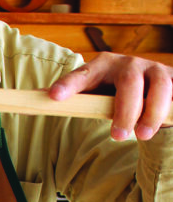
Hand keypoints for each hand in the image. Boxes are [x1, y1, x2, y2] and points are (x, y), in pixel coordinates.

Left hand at [48, 52, 172, 140]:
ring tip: (142, 135)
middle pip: (128, 81)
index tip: (53, 97)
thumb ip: (76, 100)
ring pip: (160, 85)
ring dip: (151, 112)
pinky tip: (168, 120)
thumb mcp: (96, 98)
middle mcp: (130, 64)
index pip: (82, 74)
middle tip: (117, 137)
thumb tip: (41, 100)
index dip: (69, 84)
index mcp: (102, 66)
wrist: (150, 93)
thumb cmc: (115, 97)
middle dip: (124, 109)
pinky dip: (172, 106)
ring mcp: (156, 70)